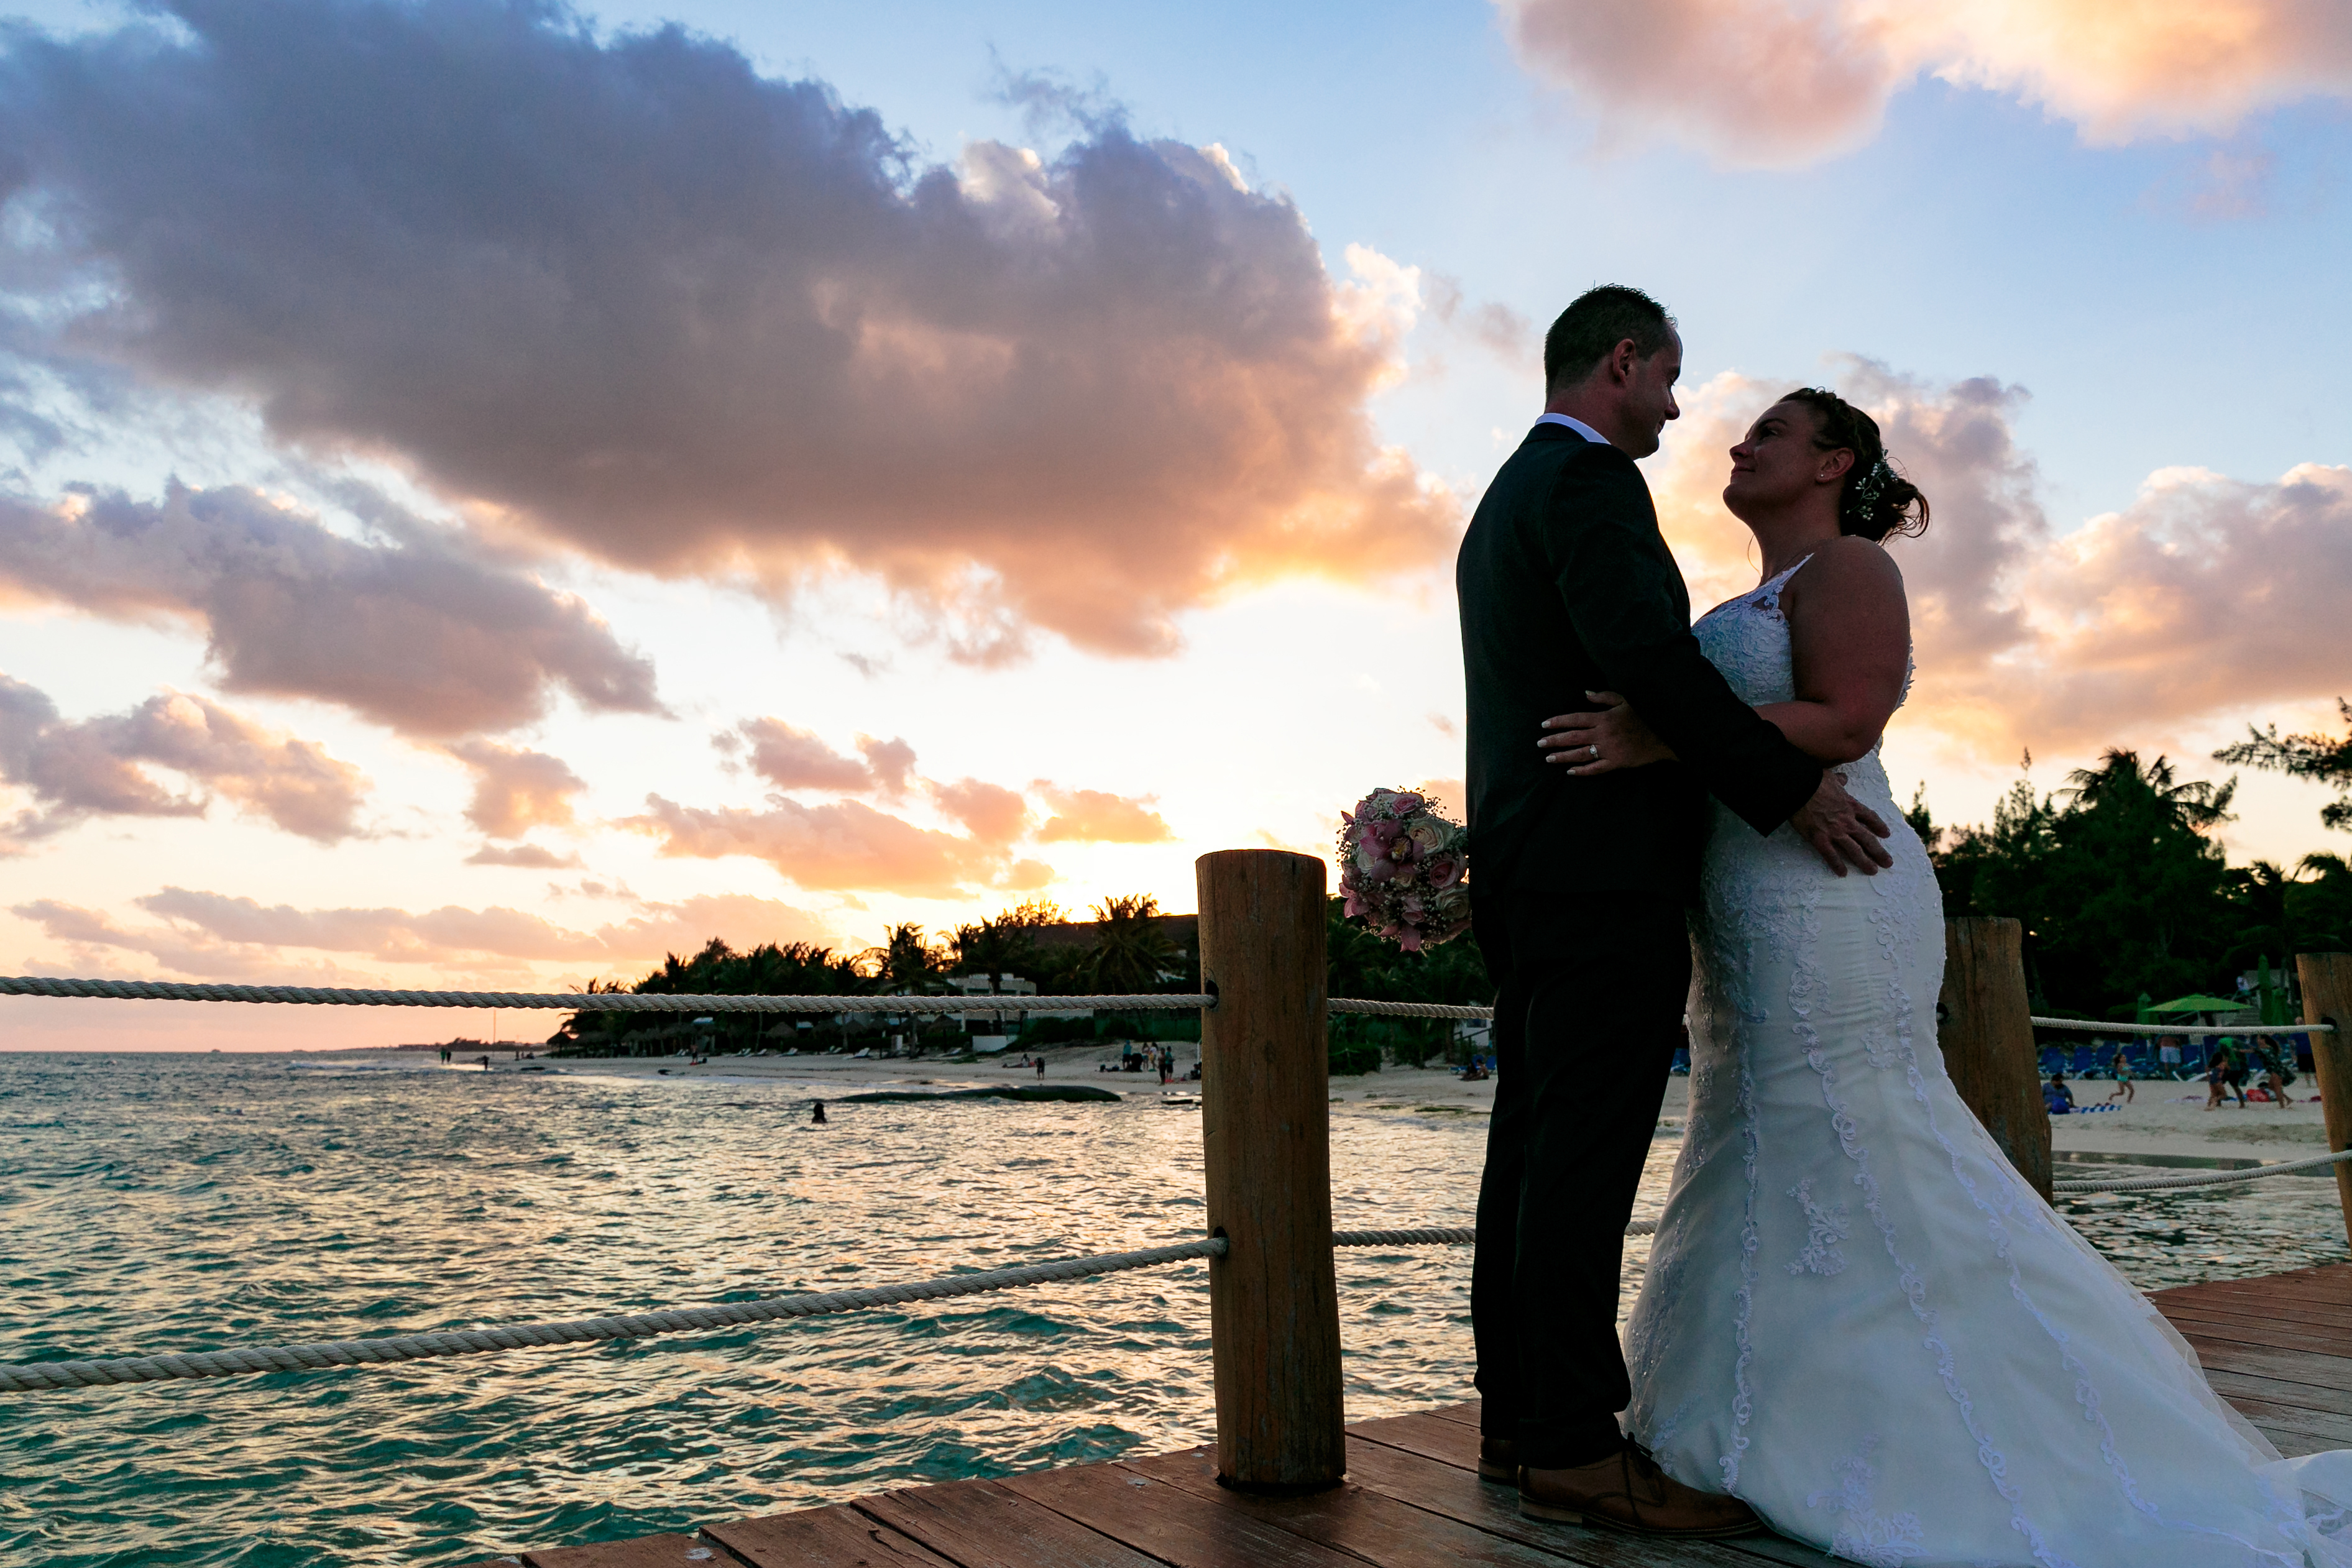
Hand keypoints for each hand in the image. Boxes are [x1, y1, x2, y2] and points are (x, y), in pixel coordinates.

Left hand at [1538, 691, 1677, 774]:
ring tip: (1548, 758)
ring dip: (1563, 756)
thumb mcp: (1625, 701)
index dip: (1558, 722)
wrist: (1662, 736)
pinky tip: (1569, 771)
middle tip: (1540, 743)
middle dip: (1554, 741)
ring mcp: (1609, 750)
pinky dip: (1582, 771)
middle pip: (1573, 738)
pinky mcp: (1616, 763)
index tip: (1544, 725)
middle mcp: (1603, 734)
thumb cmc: (1643, 717)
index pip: (1575, 719)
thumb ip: (1604, 697)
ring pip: (1580, 754)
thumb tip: (1585, 693)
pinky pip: (1596, 769)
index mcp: (1603, 718)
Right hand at [1787, 771, 1893, 876]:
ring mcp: (1834, 831)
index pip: (1870, 818)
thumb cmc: (1813, 780)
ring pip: (1854, 850)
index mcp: (1851, 805)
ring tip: (1873, 871)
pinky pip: (1831, 855)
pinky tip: (1843, 873)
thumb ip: (1839, 780)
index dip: (1879, 827)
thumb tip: (1843, 778)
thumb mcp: (1831, 777)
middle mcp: (1847, 821)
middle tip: (1888, 863)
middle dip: (1879, 852)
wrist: (1799, 788)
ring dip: (1865, 862)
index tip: (1886, 834)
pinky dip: (1837, 865)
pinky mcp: (1820, 839)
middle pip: (1867, 839)